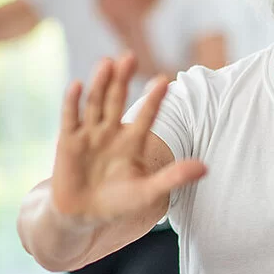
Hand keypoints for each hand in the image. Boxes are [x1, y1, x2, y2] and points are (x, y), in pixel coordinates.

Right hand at [49, 54, 206, 223]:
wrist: (82, 216)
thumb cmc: (118, 203)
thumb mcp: (148, 192)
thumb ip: (174, 177)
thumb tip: (206, 168)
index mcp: (132, 140)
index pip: (146, 115)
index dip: (154, 99)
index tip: (164, 80)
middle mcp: (111, 131)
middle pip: (117, 100)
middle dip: (123, 79)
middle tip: (130, 57)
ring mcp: (89, 134)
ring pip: (95, 103)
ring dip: (100, 83)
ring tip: (107, 63)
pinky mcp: (68, 141)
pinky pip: (70, 118)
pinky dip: (72, 102)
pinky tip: (77, 85)